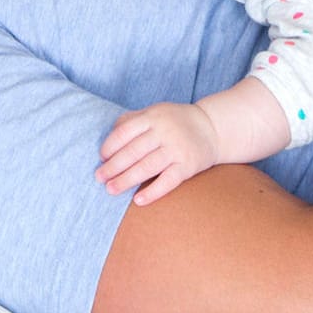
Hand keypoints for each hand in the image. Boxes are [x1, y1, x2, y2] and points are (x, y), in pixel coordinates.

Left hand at [97, 102, 220, 206]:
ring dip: (126, 180)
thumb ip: (132, 120)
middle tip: (99, 178)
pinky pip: (168, 181)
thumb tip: (108, 138)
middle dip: (113, 166)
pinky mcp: (188, 166)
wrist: (213, 128)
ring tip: (111, 190)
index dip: (111, 145)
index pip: (125, 131)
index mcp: (153, 116)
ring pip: (147, 167)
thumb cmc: (176, 122)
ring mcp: (177, 149)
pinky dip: (152, 192)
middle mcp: (165, 131)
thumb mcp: (155, 112)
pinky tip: (138, 200)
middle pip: (133, 151)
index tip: (102, 157)